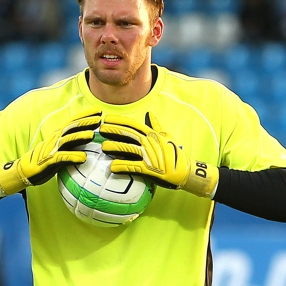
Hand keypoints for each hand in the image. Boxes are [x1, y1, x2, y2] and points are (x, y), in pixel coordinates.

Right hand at [0, 108, 101, 194]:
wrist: (24, 170)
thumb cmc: (45, 161)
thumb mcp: (59, 149)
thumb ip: (71, 144)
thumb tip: (89, 143)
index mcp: (58, 135)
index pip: (73, 122)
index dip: (85, 115)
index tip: (99, 111)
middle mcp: (55, 140)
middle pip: (71, 128)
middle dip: (85, 122)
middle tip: (100, 118)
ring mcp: (52, 150)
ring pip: (67, 141)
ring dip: (79, 137)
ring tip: (92, 135)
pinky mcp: (49, 162)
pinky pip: (62, 159)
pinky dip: (73, 157)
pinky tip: (83, 158)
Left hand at [99, 112, 218, 197]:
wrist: (185, 172)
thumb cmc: (175, 154)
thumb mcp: (167, 136)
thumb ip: (155, 125)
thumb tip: (149, 113)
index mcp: (152, 135)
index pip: (133, 124)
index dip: (119, 121)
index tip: (107, 118)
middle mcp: (149, 143)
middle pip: (128, 134)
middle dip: (114, 131)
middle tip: (101, 129)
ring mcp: (149, 156)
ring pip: (129, 149)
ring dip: (115, 148)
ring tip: (103, 148)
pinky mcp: (149, 170)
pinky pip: (133, 167)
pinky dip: (122, 167)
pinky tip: (112, 167)